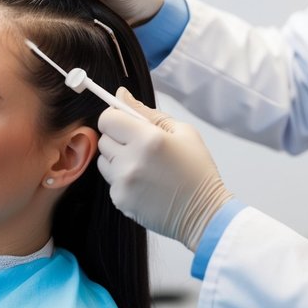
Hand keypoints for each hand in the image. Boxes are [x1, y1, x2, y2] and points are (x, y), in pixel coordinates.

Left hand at [96, 89, 232, 249]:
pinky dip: (122, 179)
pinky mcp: (120, 200)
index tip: (125, 123)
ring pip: (104, 160)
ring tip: (143, 166)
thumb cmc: (196, 170)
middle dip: (118, 138)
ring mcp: (123, 182)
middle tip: (140, 146)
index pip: (108, 118)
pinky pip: (111, 181)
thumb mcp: (182, 132)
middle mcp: (131, 160)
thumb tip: (121, 95)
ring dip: (118, 159)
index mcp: (148, 139)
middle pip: (104, 138)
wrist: (203, 213)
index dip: (116, 117)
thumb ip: (148, 112)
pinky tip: (144, 183)